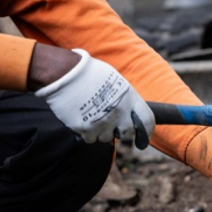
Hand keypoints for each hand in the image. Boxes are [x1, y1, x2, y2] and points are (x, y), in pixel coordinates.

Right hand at [33, 49, 154, 148]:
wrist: (64, 73)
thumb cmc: (89, 72)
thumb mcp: (115, 80)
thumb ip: (125, 97)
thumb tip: (130, 110)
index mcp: (129, 98)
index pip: (147, 120)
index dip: (147, 131)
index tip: (143, 138)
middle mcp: (119, 112)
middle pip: (127, 133)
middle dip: (121, 130)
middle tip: (111, 122)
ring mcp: (103, 122)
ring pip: (108, 137)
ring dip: (102, 130)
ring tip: (92, 114)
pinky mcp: (87, 129)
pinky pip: (91, 139)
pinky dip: (87, 132)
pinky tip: (82, 118)